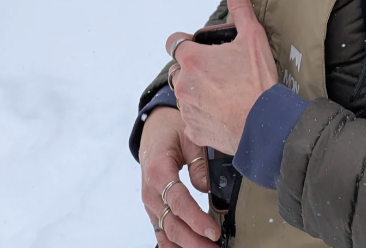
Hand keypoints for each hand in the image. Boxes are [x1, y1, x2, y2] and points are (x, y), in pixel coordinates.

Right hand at [140, 106, 219, 246]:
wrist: (153, 129)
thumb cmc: (171, 130)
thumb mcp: (189, 136)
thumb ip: (198, 161)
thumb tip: (207, 187)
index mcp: (158, 171)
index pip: (178, 202)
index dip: (196, 219)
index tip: (213, 231)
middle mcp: (150, 191)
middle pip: (171, 224)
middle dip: (194, 241)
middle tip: (214, 247)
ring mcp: (150, 203)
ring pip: (166, 233)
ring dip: (186, 246)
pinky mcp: (154, 209)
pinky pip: (161, 232)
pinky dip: (174, 244)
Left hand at [168, 0, 278, 153]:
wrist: (264, 125)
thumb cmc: (258, 82)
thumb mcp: (253, 37)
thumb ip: (239, 8)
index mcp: (193, 60)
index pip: (173, 42)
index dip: (186, 42)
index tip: (201, 47)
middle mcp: (184, 84)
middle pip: (179, 68)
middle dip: (194, 67)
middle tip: (220, 69)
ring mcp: (187, 109)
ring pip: (185, 93)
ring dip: (198, 90)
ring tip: (224, 90)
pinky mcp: (194, 130)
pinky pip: (192, 117)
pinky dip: (203, 113)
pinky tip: (223, 110)